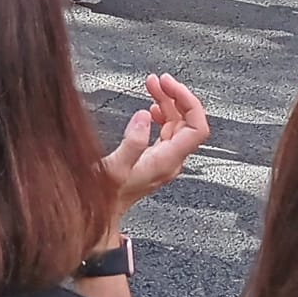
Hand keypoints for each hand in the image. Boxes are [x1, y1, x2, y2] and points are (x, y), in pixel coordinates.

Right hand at [100, 73, 210, 214]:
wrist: (100, 216)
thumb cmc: (105, 197)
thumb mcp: (114, 169)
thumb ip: (132, 142)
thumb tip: (145, 116)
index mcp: (168, 161)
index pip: (197, 127)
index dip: (189, 101)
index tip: (169, 84)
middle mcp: (171, 160)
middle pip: (188, 122)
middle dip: (175, 96)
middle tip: (158, 80)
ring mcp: (164, 160)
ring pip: (177, 125)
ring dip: (167, 102)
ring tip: (152, 86)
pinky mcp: (154, 159)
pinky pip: (167, 132)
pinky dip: (161, 114)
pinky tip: (151, 108)